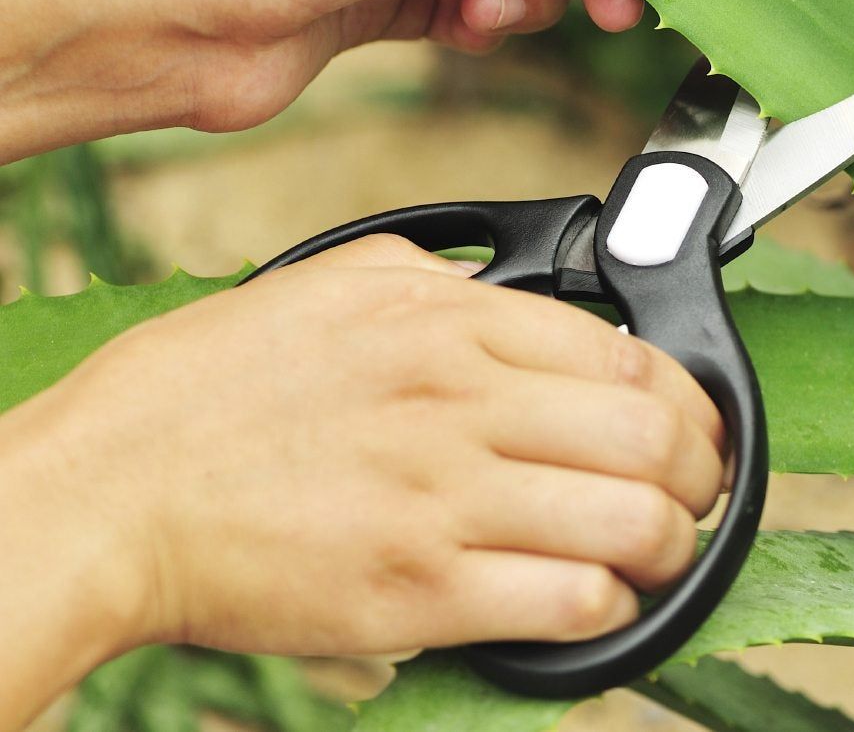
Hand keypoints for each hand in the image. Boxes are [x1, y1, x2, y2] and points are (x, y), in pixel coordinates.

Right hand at [1, 237, 724, 698]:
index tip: (691, 420)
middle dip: (700, 470)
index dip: (685, 394)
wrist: (119, 483)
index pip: (625, 350)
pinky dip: (606, 604)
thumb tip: (517, 298)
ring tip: (659, 551)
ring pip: (631, 519)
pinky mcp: (418, 589)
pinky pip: (567, 600)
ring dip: (670, 544)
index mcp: (446, 316)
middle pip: (652, 431)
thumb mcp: (339, 281)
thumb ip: (444, 283)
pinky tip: (593, 596)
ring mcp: (444, 494)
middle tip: (694, 490)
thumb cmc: (215, 384)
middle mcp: (461, 397)